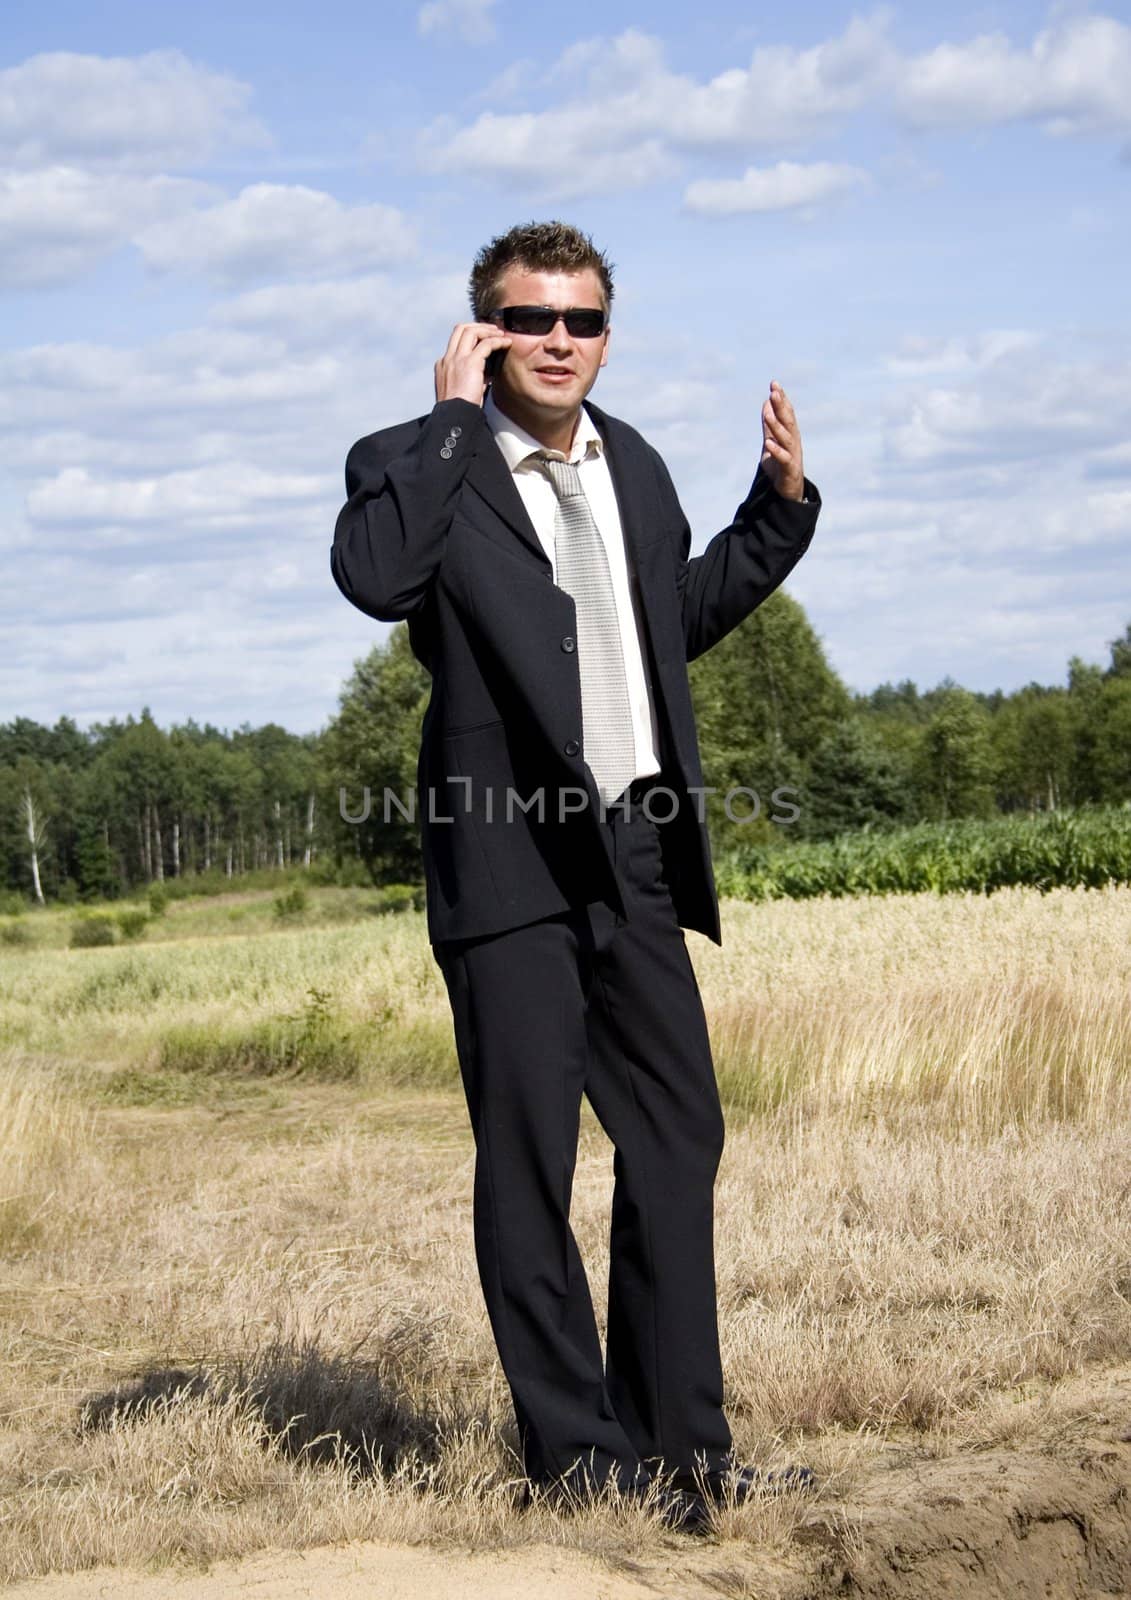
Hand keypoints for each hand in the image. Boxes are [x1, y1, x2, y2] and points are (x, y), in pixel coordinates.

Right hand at [434, 322, 511, 404]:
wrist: (454, 418)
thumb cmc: (460, 410)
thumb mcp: (464, 390)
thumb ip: (471, 378)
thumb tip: (486, 375)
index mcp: (443, 365)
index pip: (456, 340)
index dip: (472, 335)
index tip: (485, 338)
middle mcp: (448, 358)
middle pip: (461, 328)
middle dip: (479, 326)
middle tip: (494, 331)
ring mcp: (456, 359)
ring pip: (471, 330)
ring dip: (488, 330)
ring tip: (501, 335)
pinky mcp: (469, 363)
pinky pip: (485, 343)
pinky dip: (497, 341)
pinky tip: (506, 344)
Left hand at [760, 381, 804, 500]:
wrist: (787, 493)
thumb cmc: (780, 466)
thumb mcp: (771, 442)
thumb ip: (769, 425)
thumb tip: (766, 403)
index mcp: (790, 434)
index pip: (787, 413)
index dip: (782, 398)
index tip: (774, 383)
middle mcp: (794, 442)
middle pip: (788, 421)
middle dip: (781, 406)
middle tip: (774, 391)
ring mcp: (793, 455)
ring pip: (786, 438)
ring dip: (776, 425)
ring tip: (767, 413)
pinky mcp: (790, 470)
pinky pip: (784, 459)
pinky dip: (776, 451)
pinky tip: (768, 443)